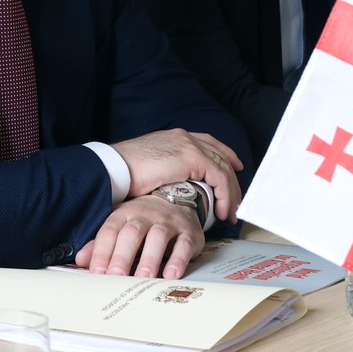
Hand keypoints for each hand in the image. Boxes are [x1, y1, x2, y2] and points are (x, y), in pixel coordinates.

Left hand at [73, 195, 205, 278]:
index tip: (96, 272)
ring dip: (149, 259)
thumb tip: (81, 260)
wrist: (179, 198)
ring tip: (143, 278)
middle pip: (132, 233)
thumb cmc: (145, 218)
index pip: (109, 231)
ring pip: (157, 237)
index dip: (101, 252)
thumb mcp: (121, 225)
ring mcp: (168, 222)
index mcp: (124, 214)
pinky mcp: (188, 232)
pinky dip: (178, 261)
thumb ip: (101, 244)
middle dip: (122, 256)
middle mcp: (145, 215)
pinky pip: (183, 244)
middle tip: (116, 277)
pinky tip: (171, 275)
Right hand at [110, 130, 243, 219]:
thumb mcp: (153, 170)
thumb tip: (177, 189)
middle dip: (232, 181)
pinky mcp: (193, 157)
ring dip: (231, 193)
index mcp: (176, 137)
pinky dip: (225, 196)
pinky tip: (222, 211)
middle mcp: (186, 137)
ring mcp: (191, 145)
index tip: (235, 168)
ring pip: (224, 169)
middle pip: (221, 156)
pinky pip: (219, 177)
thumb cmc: (127, 173)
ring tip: (230, 213)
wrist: (116, 168)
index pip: (209, 143)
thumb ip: (170, 173)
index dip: (225, 155)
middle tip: (236, 203)